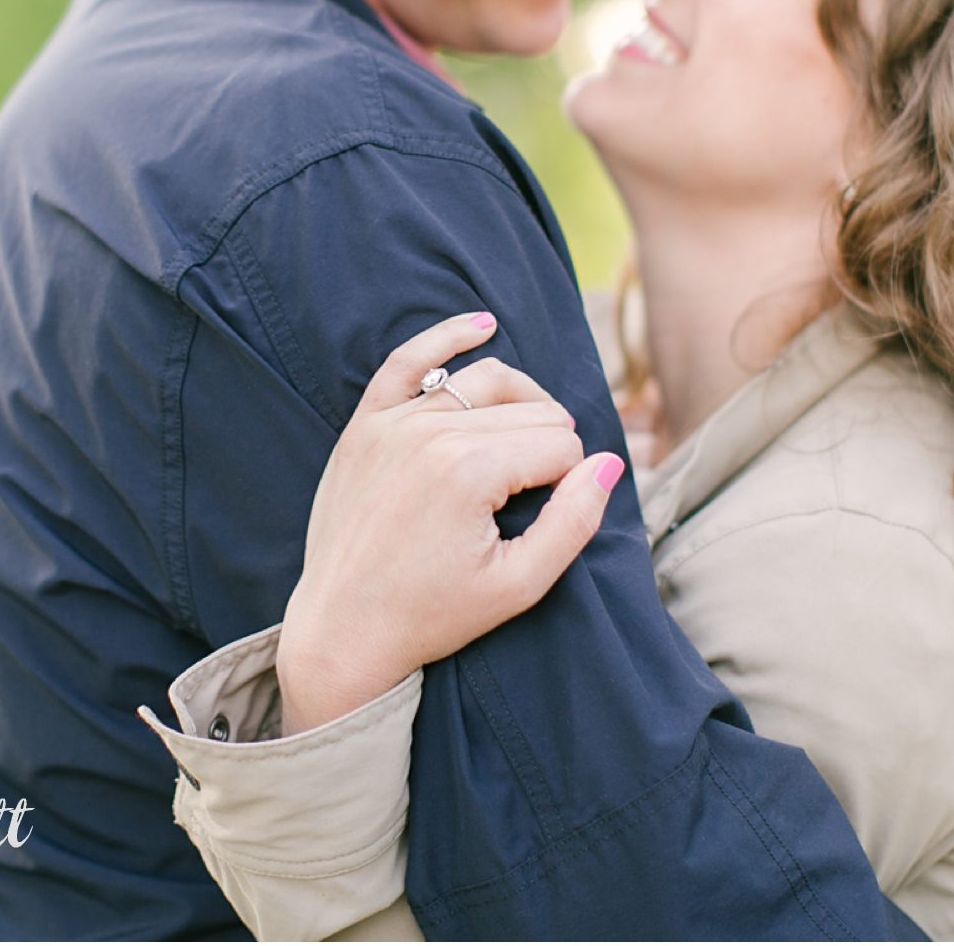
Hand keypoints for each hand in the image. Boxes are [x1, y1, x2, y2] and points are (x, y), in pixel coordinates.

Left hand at [278, 311, 624, 733]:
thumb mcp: (518, 586)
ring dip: (520, 405)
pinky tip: (482, 324)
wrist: (342, 630)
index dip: (569, 484)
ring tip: (527, 443)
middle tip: (529, 503)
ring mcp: (391, 423)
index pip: (562, 445)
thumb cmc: (432, 615)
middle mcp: (429, 434)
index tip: (540, 524)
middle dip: (548, 451)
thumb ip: (574, 521)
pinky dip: (448, 337)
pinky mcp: (365, 426)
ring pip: (487, 381)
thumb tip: (611, 463)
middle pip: (532, 411)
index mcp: (469, 471)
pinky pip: (408, 360)